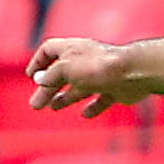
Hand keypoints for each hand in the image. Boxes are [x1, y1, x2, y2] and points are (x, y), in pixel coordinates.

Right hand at [27, 36, 148, 115]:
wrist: (133, 73)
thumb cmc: (97, 66)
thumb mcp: (64, 69)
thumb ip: (50, 77)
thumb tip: (39, 82)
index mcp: (72, 49)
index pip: (49, 50)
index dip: (38, 62)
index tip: (30, 77)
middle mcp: (86, 60)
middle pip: (62, 74)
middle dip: (48, 89)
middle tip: (36, 104)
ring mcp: (101, 75)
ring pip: (79, 87)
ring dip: (65, 98)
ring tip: (53, 108)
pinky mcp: (115, 89)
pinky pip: (101, 99)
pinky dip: (93, 107)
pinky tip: (85, 114)